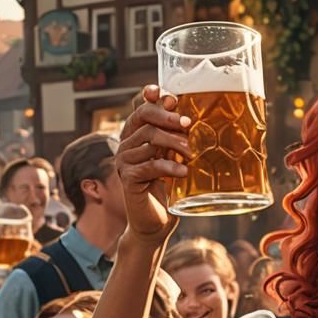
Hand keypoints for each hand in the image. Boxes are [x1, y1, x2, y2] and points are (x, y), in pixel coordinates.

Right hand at [115, 84, 188, 243]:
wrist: (157, 222)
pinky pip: (150, 165)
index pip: (140, 107)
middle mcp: (127, 143)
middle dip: (167, 116)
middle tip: (188, 123)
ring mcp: (124, 160)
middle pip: (143, 117)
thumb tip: (192, 118)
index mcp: (137, 135)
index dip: (151, 97)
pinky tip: (183, 173)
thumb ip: (177, 138)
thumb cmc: (169, 188)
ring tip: (191, 153)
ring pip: (149, 139)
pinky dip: (169, 167)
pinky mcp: (128, 178)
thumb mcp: (175, 158)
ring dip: (174, 144)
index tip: (169, 95)